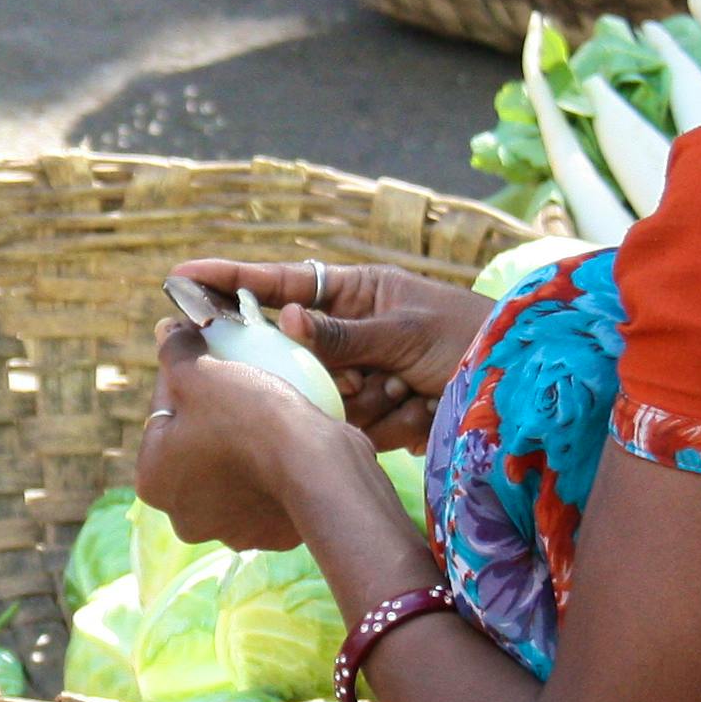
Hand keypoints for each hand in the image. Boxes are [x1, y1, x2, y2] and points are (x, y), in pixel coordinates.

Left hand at [133, 325, 340, 552]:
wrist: (318, 469)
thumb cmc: (249, 418)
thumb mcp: (202, 371)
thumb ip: (175, 351)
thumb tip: (164, 330)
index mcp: (152, 480)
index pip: (164, 412)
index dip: (188, 377)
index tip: (212, 357)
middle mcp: (182, 517)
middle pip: (194, 445)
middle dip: (213, 416)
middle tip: (242, 384)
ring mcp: (228, 531)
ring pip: (231, 469)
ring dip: (243, 444)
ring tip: (269, 409)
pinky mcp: (269, 536)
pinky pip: (267, 489)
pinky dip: (273, 468)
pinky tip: (290, 440)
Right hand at [168, 260, 494, 450]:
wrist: (520, 393)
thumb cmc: (470, 339)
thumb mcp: (406, 330)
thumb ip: (342, 333)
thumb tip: (284, 318)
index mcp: (355, 293)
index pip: (279, 282)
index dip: (230, 280)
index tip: (181, 278)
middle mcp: (347, 333)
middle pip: (291, 349)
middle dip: (317, 367)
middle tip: (363, 374)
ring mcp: (357, 375)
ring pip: (316, 391)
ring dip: (364, 397)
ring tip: (410, 390)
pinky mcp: (369, 416)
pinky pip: (343, 422)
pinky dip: (379, 421)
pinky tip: (416, 410)